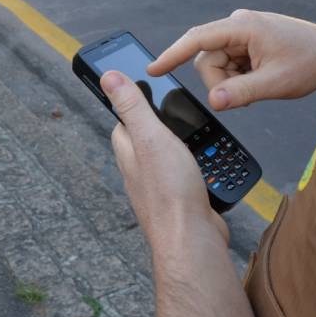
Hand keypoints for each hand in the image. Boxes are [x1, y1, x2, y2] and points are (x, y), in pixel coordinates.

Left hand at [100, 70, 227, 248]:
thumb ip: (132, 107)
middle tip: (179, 113)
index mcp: (128, 151)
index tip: (143, 87)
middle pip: (147, 138)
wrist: (192, 239)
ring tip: (198, 137)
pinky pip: (186, 177)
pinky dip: (197, 168)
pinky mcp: (180, 200)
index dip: (133, 102)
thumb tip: (108, 76)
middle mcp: (139, 170)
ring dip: (184, 147)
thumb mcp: (151, 137)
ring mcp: (158, 187)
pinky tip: (207, 167)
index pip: (123, 121)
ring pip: (168, 158)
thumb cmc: (170, 192)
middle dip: (163, 125)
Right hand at [148, 10, 315, 106]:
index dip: (172, 55)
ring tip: (259, 84)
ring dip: (232, 81)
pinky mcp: (247, 41)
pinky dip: (239, 77)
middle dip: (221, 82)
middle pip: (207, 59)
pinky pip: (229, 64)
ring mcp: (242, 32)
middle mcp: (238, 24)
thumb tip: (213, 102)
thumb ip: (241, 93)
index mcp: (243, 26)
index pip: (197, 39)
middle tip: (247, 95)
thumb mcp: (275, 83)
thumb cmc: (310, 63)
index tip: (153, 69)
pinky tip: (259, 78)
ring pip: (217, 64)